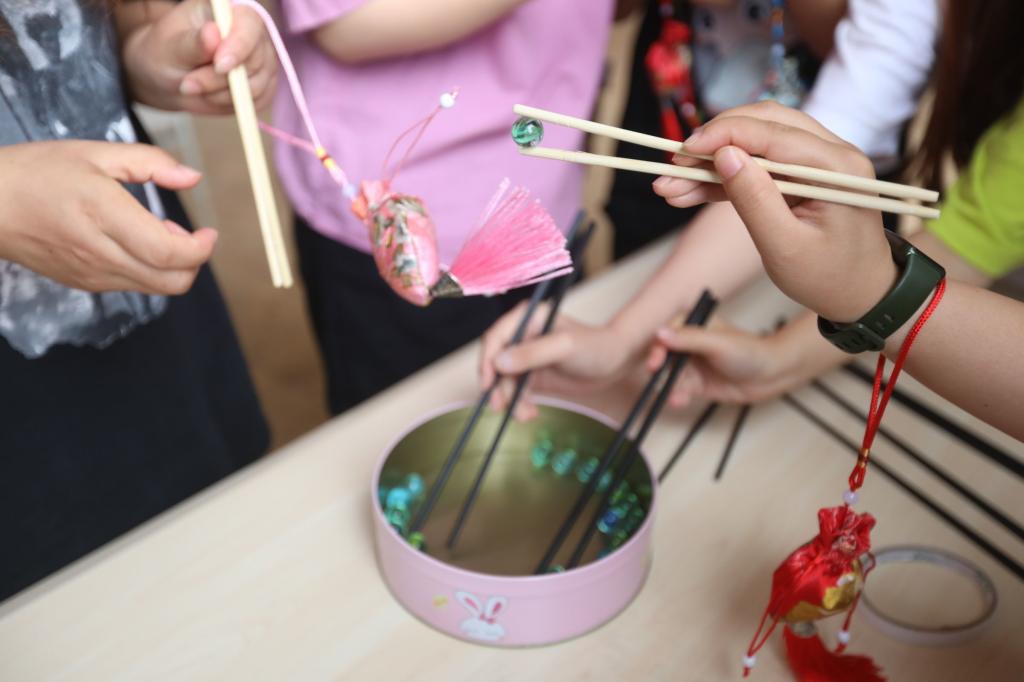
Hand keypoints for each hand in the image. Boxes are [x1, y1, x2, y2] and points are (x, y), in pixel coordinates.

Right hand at [0, 141, 216, 294]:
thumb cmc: (38, 172)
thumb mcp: (95, 153)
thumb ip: (150, 162)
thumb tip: (192, 177)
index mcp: (104, 213)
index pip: (169, 252)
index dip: (200, 248)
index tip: (209, 232)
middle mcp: (100, 251)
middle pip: (171, 281)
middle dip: (194, 262)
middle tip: (189, 235)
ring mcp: (92, 273)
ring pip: (156, 288)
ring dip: (172, 267)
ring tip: (160, 234)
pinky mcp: (85, 284)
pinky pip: (133, 286)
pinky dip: (149, 271)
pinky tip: (136, 244)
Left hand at [122, 0, 276, 113]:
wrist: (170, 77)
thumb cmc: (168, 53)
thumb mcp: (171, 47)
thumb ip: (193, 42)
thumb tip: (213, 34)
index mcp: (229, 11)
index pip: (249, 24)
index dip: (239, 46)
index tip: (219, 66)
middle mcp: (252, 33)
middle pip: (255, 60)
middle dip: (220, 79)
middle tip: (189, 85)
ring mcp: (261, 59)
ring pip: (257, 85)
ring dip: (223, 94)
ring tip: (195, 88)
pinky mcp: (264, 84)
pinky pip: (258, 101)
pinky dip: (232, 104)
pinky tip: (211, 96)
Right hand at [478, 302, 636, 419]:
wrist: (616, 362)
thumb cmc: (595, 346)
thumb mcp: (564, 347)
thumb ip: (532, 353)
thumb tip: (499, 362)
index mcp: (526, 319)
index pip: (495, 338)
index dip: (487, 361)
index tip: (488, 384)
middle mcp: (522, 335)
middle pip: (495, 362)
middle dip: (498, 387)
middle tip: (501, 407)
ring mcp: (526, 356)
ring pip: (505, 380)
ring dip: (511, 399)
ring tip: (526, 415)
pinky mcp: (533, 374)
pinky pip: (517, 390)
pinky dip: (520, 404)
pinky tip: (530, 413)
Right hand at [646, 316, 843, 407]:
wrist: (770, 375)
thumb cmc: (748, 352)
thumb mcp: (717, 343)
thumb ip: (688, 338)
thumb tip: (660, 333)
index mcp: (691, 325)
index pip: (665, 335)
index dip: (656, 349)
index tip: (655, 363)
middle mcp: (687, 345)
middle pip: (663, 358)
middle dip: (660, 372)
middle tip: (658, 382)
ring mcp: (691, 365)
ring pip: (669, 377)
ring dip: (669, 388)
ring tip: (676, 397)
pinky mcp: (695, 384)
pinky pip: (679, 390)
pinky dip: (677, 396)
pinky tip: (679, 401)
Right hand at [653, 101, 897, 322]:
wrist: (861, 294)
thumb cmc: (829, 278)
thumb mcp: (785, 247)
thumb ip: (754, 199)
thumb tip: (724, 156)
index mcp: (838, 167)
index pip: (773, 132)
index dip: (723, 135)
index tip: (684, 150)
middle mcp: (833, 152)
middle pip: (763, 124)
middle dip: (713, 142)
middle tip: (673, 166)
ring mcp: (818, 160)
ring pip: (756, 141)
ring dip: (713, 161)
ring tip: (671, 185)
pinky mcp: (803, 173)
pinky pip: (758, 164)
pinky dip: (724, 176)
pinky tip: (690, 191)